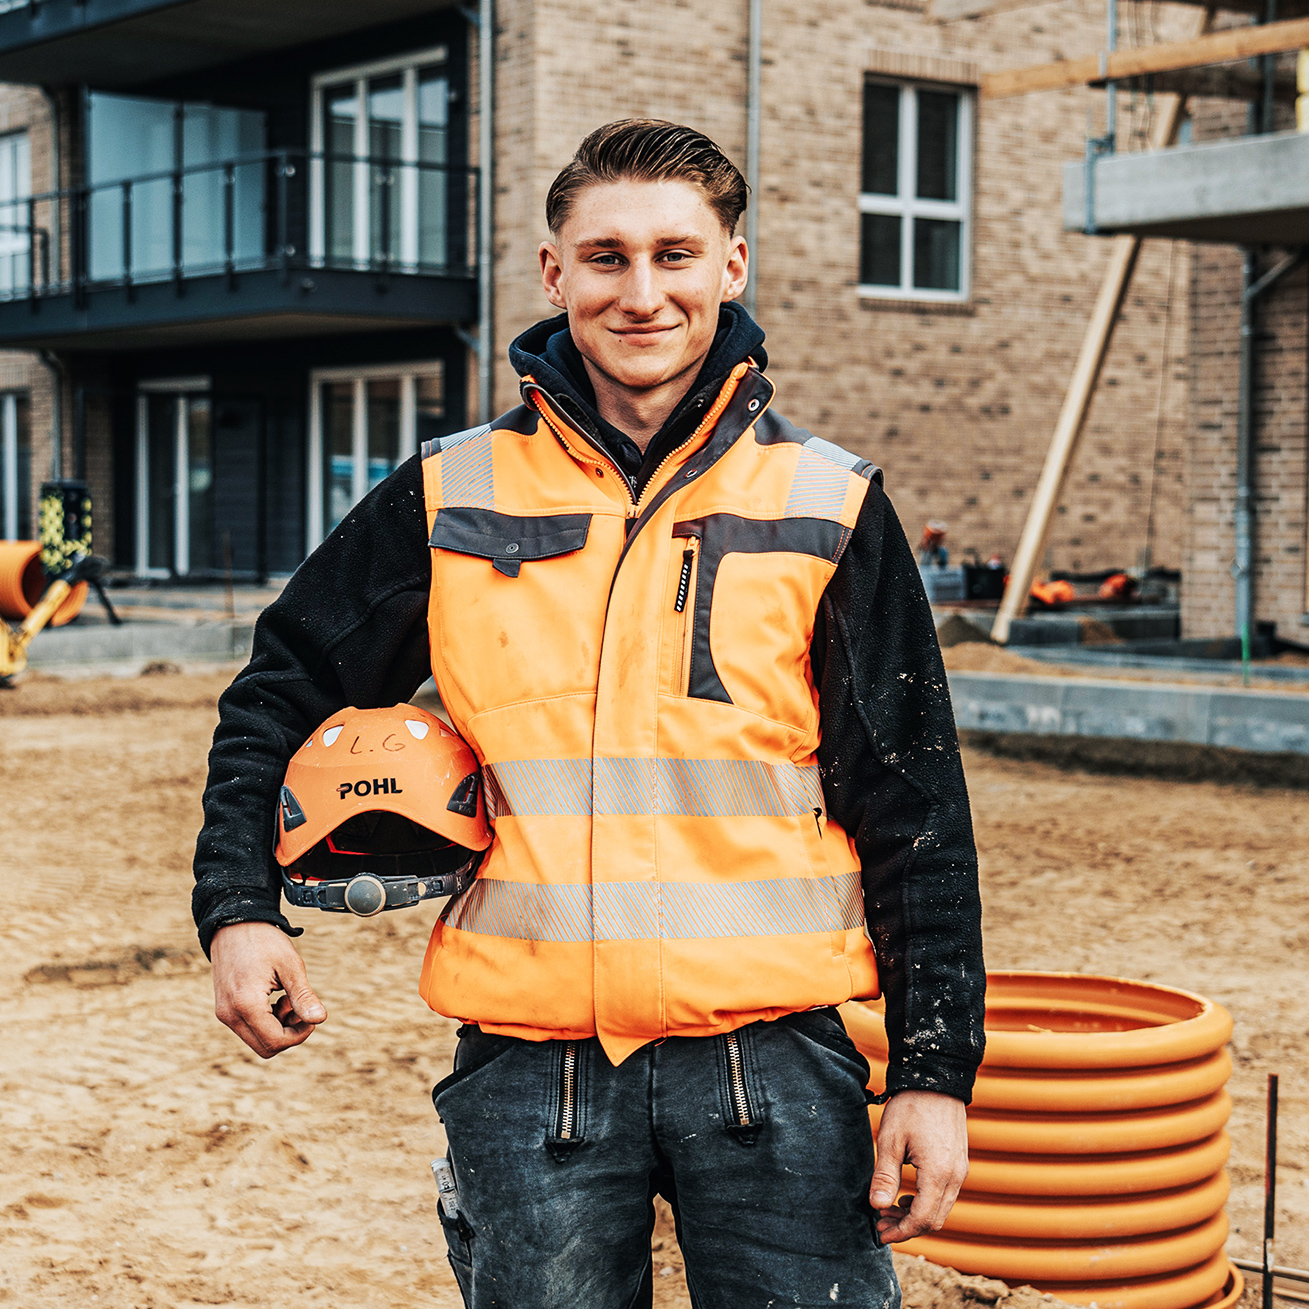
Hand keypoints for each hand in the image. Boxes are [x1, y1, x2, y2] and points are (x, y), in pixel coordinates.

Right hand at [210, 921, 326, 1058]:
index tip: (311, 1014)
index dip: (300, 1034)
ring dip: (278, 1026)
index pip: (276, 1041)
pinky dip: (266, 1020)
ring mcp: (224, 1013)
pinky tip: (275, 997)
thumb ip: (303, 995)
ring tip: (286, 997)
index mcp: (246, 1005)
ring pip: (257, 1040)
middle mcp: (229, 1015)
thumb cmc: (264, 941)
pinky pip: (249, 1028)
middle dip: (289, 1033)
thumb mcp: (290, 965)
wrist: (233, 924)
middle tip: (299, 1006)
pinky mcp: (224, 1009)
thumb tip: (320, 1020)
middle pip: (266, 1048)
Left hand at [869, 1089, 967, 1242]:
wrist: (936, 1080)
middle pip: (934, 1220)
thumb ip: (885, 1176)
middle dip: (907, 1228)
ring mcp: (960, 1171)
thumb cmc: (911, 1106)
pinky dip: (926, 1202)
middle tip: (881, 1222)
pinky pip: (946, 1195)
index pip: (923, 1220)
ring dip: (917, 1216)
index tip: (880, 1234)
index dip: (901, 1232)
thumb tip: (877, 1207)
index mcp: (938, 1173)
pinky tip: (907, 1195)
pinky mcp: (959, 1164)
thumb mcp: (890, 1139)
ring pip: (941, 1209)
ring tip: (889, 1209)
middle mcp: (955, 1177)